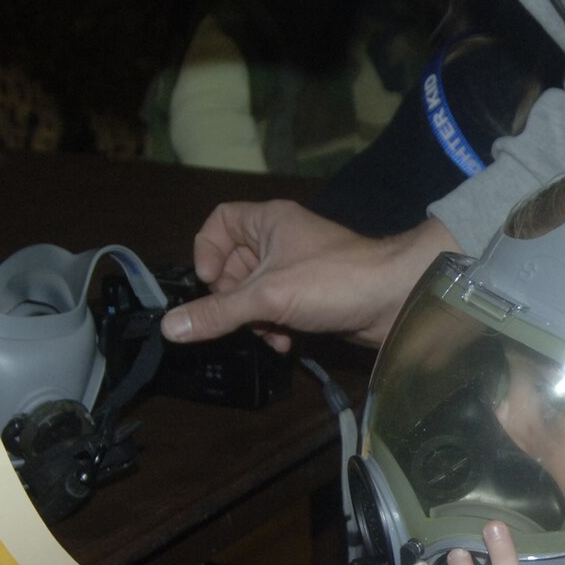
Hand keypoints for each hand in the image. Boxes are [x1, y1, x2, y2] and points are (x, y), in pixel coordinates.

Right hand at [161, 204, 460, 350]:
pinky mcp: (311, 295)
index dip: (207, 252)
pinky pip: (277, 308)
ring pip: (254, 292)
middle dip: (232, 298)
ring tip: (267, 334)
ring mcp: (297, 269)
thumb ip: (216, 313)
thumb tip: (168, 328)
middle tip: (240, 316)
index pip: (219, 223)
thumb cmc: (333, 281)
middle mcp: (281, 240)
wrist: (396, 300)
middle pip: (233, 265)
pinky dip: (275, 326)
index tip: (210, 282)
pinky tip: (285, 343)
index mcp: (268, 221)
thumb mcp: (267, 296)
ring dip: (254, 319)